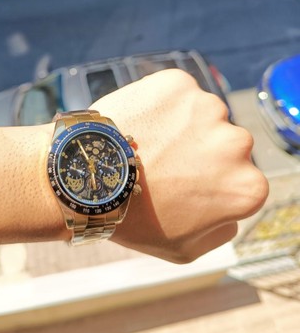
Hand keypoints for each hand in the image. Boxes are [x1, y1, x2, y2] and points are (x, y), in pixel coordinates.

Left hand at [91, 69, 267, 262]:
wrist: (86, 178)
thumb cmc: (132, 219)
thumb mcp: (185, 249)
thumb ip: (221, 231)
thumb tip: (232, 214)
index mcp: (247, 186)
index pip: (241, 178)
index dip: (211, 182)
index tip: (185, 184)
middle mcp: (237, 142)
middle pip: (226, 143)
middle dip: (202, 151)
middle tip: (165, 163)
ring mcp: (207, 107)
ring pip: (202, 115)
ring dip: (183, 125)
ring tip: (149, 144)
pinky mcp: (179, 83)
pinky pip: (178, 92)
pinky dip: (163, 103)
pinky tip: (141, 122)